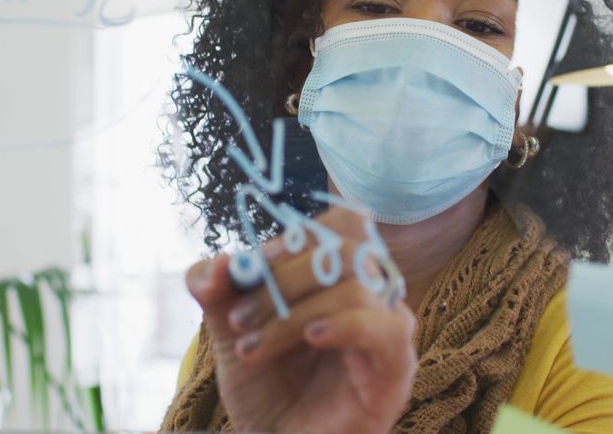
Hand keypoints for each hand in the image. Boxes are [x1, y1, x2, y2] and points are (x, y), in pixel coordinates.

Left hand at [185, 206, 416, 433]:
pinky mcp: (396, 368)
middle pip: (347, 248)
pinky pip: (386, 328)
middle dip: (284, 277)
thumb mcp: (230, 331)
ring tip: (253, 347)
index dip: (297, 235)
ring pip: (356, 287)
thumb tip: (217, 264)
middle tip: (240, 319)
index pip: (342, 224)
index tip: (253, 267)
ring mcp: (388, 330)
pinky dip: (343, 324)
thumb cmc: (266, 387)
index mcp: (341, 276)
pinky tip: (310, 337)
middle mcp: (372, 296)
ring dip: (293, 312)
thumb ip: (216, 291)